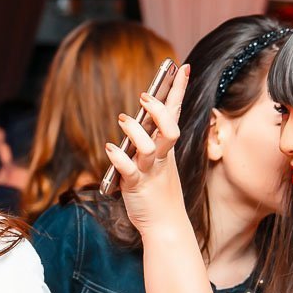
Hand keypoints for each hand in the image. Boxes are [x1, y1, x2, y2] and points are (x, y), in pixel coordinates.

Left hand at [103, 64, 190, 234]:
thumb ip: (149, 143)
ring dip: (136, 132)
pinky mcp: (137, 186)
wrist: (166, 225)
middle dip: (158, 110)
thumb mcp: (158, 163)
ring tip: (123, 121)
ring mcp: (151, 171)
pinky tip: (110, 149)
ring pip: (149, 147)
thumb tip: (134, 121)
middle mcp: (162, 157)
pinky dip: (119, 158)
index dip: (179, 91)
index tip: (182, 67)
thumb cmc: (158, 192)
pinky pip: (129, 170)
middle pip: (169, 128)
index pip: (175, 114)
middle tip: (145, 96)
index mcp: (167, 149)